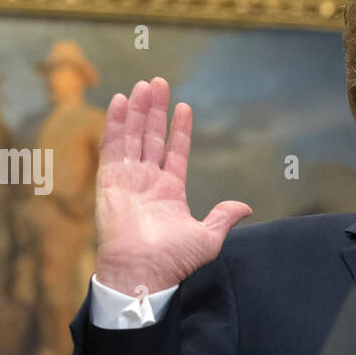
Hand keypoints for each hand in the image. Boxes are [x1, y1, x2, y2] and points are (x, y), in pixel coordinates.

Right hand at [94, 77, 251, 295]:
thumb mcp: (208, 237)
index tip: (184, 106)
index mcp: (169, 193)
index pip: (175, 153)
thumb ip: (224, 217)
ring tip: (144, 84)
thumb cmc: (174, 260)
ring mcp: (128, 180)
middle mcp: (147, 183)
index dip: (179, 130)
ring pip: (132, 136)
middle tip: (159, 82)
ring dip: (137, 110)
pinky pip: (112, 146)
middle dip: (155, 110)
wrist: (144, 272)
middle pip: (151, 138)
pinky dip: (115, 123)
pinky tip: (120, 101)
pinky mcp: (110, 180)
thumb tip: (246, 207)